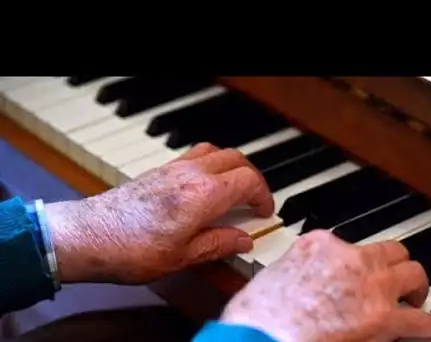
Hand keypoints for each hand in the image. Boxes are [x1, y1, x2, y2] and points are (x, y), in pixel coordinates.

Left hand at [45, 143, 273, 283]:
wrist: (87, 237)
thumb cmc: (131, 249)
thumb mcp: (184, 256)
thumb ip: (219, 244)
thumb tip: (243, 239)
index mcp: (205, 195)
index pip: (249, 181)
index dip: (263, 195)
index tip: (264, 210)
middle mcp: (192, 174)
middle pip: (237, 159)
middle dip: (253, 177)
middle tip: (255, 198)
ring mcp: (174, 168)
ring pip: (216, 151)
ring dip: (232, 165)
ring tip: (234, 187)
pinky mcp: (158, 170)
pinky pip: (195, 154)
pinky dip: (211, 163)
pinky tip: (205, 185)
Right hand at [221, 230, 430, 341]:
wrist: (260, 340)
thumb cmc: (257, 318)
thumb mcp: (273, 276)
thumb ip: (299, 271)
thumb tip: (308, 281)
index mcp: (320, 244)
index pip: (350, 244)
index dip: (355, 263)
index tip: (355, 273)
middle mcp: (351, 259)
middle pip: (389, 251)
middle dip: (394, 266)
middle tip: (394, 280)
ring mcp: (372, 287)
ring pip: (412, 274)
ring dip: (416, 286)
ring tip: (416, 297)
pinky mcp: (384, 321)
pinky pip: (424, 320)